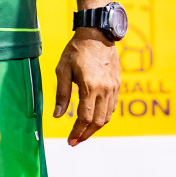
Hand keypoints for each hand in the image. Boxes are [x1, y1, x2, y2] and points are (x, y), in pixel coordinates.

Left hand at [53, 28, 120, 144]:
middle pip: (98, 122)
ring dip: (95, 128)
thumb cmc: (76, 50)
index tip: (70, 141)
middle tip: (75, 141)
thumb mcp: (63, 69)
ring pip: (107, 117)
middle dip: (86, 134)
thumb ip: (61, 93)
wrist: (98, 35)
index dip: (77, 132)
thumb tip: (58, 115)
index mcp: (90, 87)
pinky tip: (93, 119)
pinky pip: (112, 108)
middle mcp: (104, 90)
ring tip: (82, 133)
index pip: (85, 117)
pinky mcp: (117, 85)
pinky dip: (103, 117)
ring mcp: (113, 88)